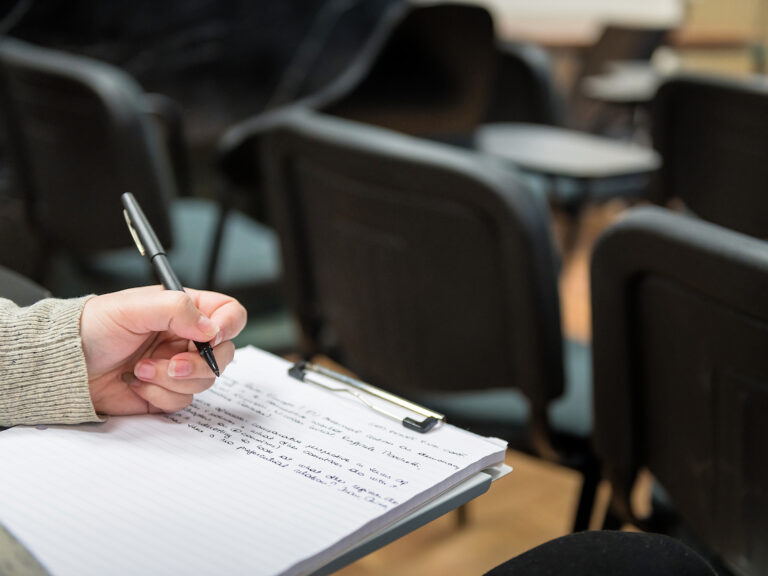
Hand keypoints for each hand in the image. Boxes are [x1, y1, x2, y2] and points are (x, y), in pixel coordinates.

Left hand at [80, 286, 246, 414]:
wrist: (65, 365)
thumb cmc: (93, 327)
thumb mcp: (134, 307)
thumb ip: (177, 310)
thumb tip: (212, 328)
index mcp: (185, 311)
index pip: (228, 313)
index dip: (229, 325)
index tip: (212, 337)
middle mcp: (186, 338)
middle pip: (224, 353)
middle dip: (199, 363)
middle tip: (174, 363)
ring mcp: (178, 367)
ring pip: (205, 381)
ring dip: (171, 379)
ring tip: (140, 369)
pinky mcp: (165, 392)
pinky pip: (182, 401)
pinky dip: (159, 394)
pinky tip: (136, 382)